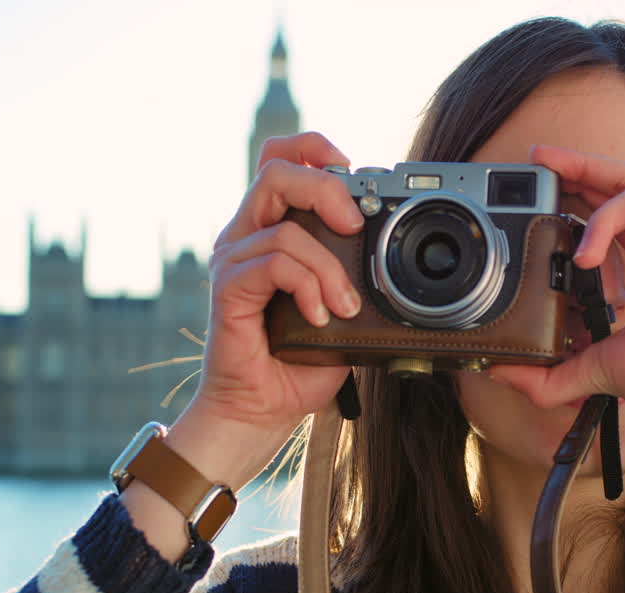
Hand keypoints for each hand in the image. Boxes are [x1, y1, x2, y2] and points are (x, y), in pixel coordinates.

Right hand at [169, 132, 366, 489]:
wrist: (262, 412)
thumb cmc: (299, 364)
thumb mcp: (342, 309)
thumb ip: (356, 274)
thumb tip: (396, 254)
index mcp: (271, 230)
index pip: (281, 160)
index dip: (314, 148)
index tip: (355, 171)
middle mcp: (246, 237)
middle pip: (276, 171)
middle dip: (325, 189)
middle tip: (355, 225)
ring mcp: (234, 261)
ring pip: (285, 229)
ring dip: (328, 268)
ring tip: (343, 307)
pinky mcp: (228, 289)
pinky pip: (273, 263)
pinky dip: (306, 287)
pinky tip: (319, 316)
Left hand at [488, 145, 624, 432]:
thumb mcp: (596, 369)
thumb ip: (549, 374)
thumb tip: (499, 375)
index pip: (606, 215)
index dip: (574, 194)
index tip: (539, 182)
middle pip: (619, 185)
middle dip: (578, 167)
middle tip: (542, 159)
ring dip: (605, 212)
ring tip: (587, 255)